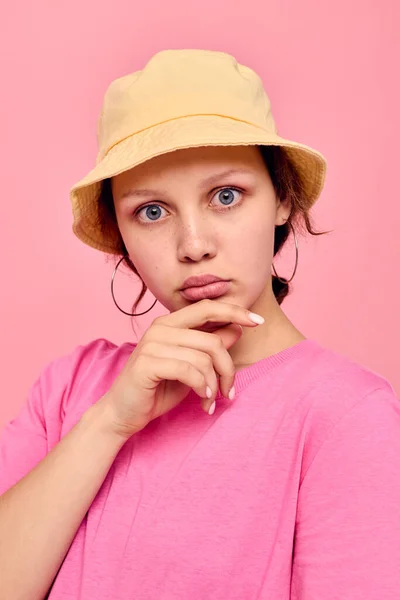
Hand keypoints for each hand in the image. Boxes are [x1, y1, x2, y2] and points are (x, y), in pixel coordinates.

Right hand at [96, 299, 263, 439]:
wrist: (123, 413)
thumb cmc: (158, 388)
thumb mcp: (192, 366)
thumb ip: (210, 346)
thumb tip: (237, 328)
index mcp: (170, 323)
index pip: (207, 308)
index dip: (235, 311)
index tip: (258, 320)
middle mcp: (160, 328)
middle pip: (211, 340)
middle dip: (228, 368)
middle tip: (229, 390)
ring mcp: (152, 344)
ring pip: (203, 359)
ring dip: (214, 384)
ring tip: (210, 400)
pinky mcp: (147, 363)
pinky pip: (190, 371)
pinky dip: (202, 389)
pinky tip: (203, 401)